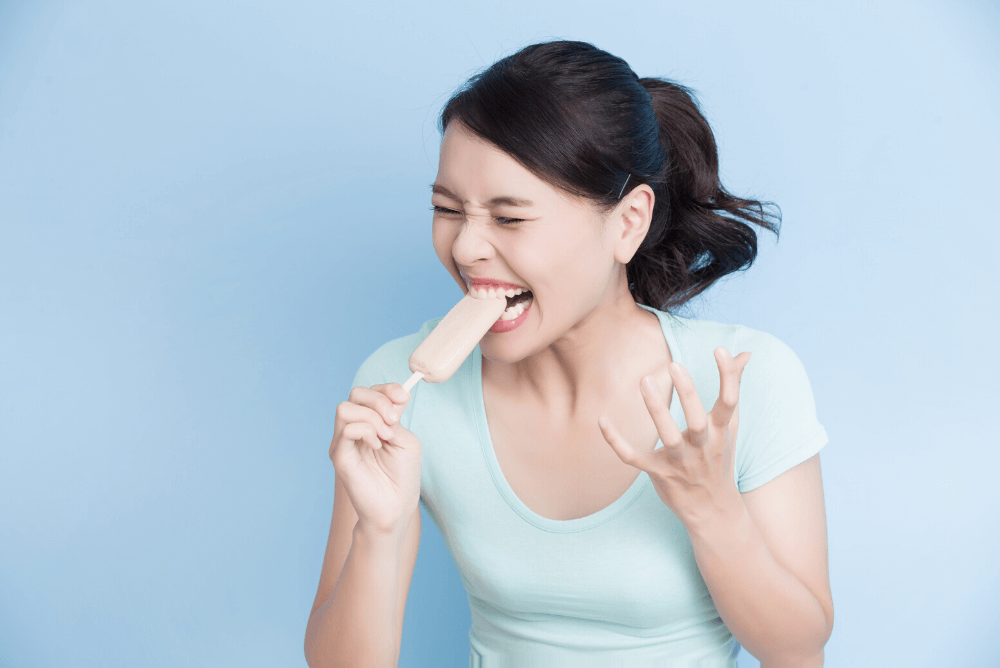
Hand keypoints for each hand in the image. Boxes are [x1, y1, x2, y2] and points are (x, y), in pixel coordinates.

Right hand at [330, 383, 420, 535]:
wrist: (396, 507)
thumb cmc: (403, 476)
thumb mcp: (405, 439)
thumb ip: (395, 416)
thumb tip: (395, 394)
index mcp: (369, 424)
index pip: (369, 392)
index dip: (387, 389)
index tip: (404, 397)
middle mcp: (353, 430)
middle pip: (355, 394)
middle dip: (379, 400)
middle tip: (394, 419)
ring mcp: (343, 443)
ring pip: (346, 408)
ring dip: (372, 417)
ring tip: (386, 436)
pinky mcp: (339, 456)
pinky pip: (346, 429)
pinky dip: (366, 431)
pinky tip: (377, 445)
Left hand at [598, 347, 750, 531]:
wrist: (715, 510)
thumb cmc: (720, 459)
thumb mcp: (730, 426)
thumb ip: (734, 387)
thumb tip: (744, 354)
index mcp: (720, 432)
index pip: (729, 402)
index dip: (728, 376)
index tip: (721, 349)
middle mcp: (702, 446)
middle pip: (697, 419)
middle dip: (687, 393)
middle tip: (675, 364)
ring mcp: (680, 461)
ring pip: (668, 436)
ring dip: (656, 410)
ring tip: (645, 380)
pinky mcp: (658, 473)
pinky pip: (633, 457)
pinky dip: (616, 441)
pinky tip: (602, 420)